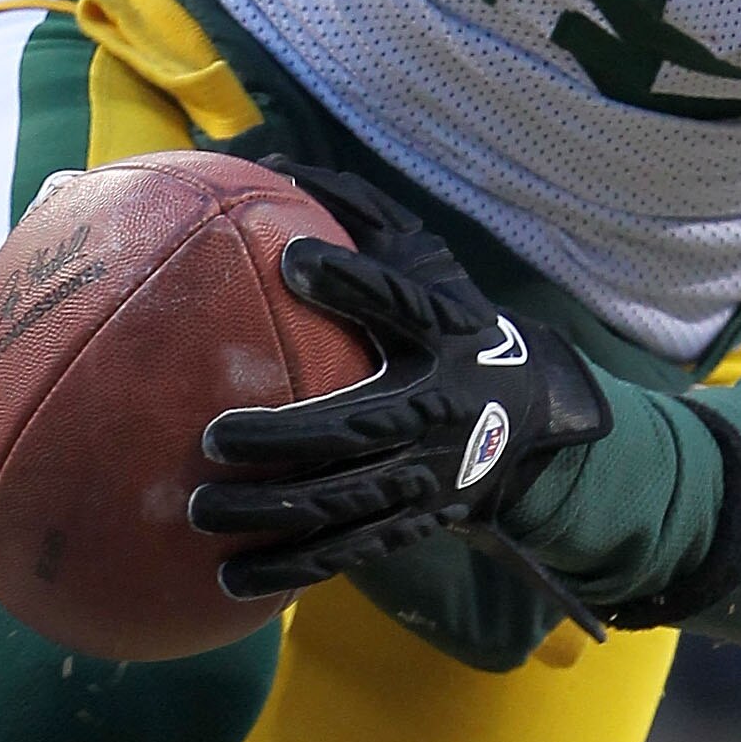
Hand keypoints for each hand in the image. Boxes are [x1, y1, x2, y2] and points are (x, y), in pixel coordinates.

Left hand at [187, 167, 609, 603]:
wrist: (538, 419)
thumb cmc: (456, 328)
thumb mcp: (429, 266)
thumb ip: (359, 219)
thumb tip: (270, 159)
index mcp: (445, 334)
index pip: (399, 303)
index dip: (351, 280)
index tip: (289, 258)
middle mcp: (442, 406)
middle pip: (360, 427)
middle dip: (287, 437)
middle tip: (212, 438)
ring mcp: (431, 474)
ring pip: (346, 500)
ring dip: (272, 511)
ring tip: (202, 511)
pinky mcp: (417, 522)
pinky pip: (348, 552)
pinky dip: (290, 570)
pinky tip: (228, 582)